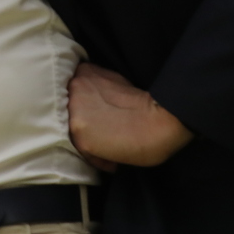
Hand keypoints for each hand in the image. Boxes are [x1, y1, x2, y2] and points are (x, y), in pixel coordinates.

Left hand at [67, 62, 193, 170]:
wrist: (162, 120)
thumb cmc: (145, 103)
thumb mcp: (114, 81)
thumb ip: (95, 87)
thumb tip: (90, 104)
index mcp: (82, 74)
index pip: (72, 95)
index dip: (86, 111)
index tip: (100, 120)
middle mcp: (73, 91)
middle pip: (71, 115)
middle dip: (88, 127)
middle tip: (108, 135)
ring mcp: (74, 114)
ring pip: (76, 135)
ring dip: (93, 145)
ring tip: (113, 148)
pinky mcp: (80, 136)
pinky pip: (85, 153)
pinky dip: (99, 159)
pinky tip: (114, 159)